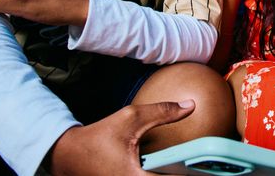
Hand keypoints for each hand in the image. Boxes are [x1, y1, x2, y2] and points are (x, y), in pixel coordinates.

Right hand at [46, 101, 195, 175]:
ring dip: (170, 175)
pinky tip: (167, 170)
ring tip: (185, 167)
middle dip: (182, 175)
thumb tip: (190, 105)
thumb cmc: (97, 137)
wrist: (67, 155)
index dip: (192, 174)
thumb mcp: (131, 118)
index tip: (207, 167)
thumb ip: (162, 112)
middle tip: (201, 167)